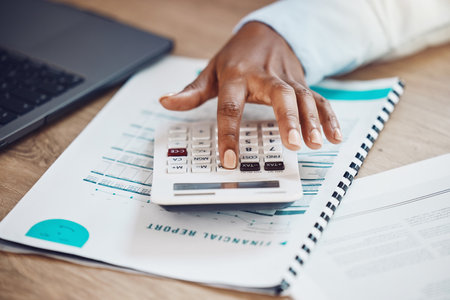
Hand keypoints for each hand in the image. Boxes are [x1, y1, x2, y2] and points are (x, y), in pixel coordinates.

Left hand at [159, 22, 341, 168]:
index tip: (228, 159)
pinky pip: (318, 99)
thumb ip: (191, 91)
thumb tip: (166, 102)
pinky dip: (329, 117)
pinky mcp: (302, 84)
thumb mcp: (211, 71)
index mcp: (237, 76)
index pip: (230, 106)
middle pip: (279, 95)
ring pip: (303, 97)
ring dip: (312, 121)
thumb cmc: (236, 56)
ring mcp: (287, 79)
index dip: (228, 134)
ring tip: (317, 143)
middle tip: (292, 143)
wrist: (266, 33)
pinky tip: (335, 136)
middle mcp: (264, 77)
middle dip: (288, 118)